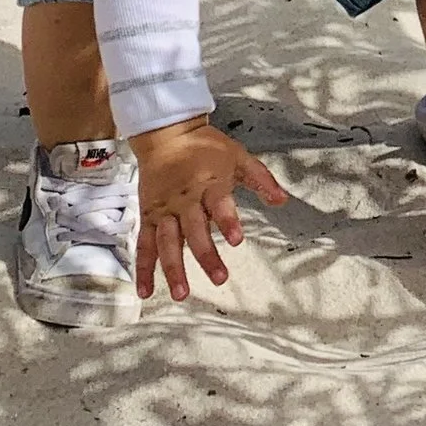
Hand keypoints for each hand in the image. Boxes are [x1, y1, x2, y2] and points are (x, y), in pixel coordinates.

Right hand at [131, 117, 287, 300]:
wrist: (166, 132)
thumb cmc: (203, 147)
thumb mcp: (236, 155)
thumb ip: (260, 178)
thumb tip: (282, 199)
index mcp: (208, 184)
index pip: (219, 203)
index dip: (228, 221)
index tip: (237, 239)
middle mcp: (185, 200)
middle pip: (194, 230)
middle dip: (205, 254)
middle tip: (219, 278)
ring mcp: (164, 210)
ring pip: (167, 242)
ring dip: (173, 268)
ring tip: (182, 293)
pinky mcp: (149, 217)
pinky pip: (144, 244)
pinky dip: (143, 268)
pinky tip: (146, 290)